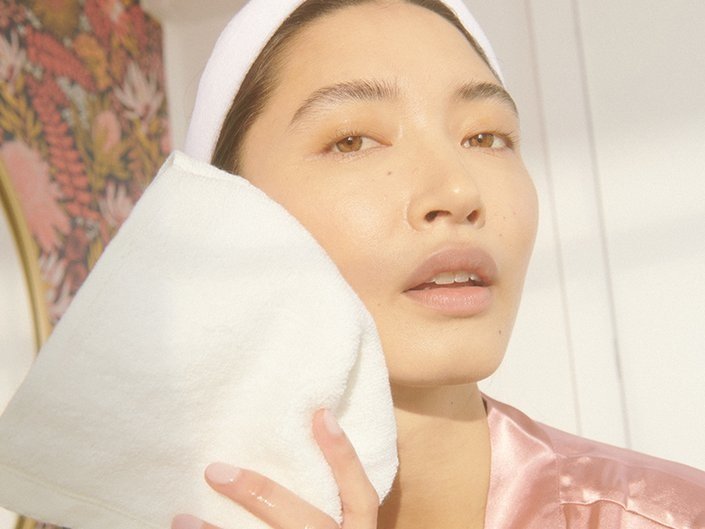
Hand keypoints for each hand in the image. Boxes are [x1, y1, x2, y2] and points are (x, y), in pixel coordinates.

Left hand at [172, 409, 378, 528]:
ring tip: (183, 519)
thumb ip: (326, 488)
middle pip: (305, 521)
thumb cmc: (326, 527)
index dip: (342, 455)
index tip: (321, 416)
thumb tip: (299, 431)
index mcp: (358, 528)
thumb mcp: (341, 515)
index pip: (359, 492)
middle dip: (260, 495)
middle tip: (215, 472)